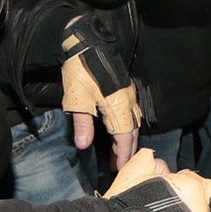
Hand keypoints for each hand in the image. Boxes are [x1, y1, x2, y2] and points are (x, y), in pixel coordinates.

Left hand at [60, 13, 141, 168]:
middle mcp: (128, 102)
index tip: (121, 168)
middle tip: (118, 165)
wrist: (88, 43)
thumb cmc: (81, 71)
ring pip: (133, 122)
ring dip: (126, 138)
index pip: (124, 136)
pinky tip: (119, 129)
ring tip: (117, 151)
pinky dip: (127, 126)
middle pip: (132, 131)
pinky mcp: (125, 89)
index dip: (123, 153)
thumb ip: (82, 124)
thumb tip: (84, 146)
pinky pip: (132, 113)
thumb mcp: (76, 99)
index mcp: (118, 107)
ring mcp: (128, 95)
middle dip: (126, 149)